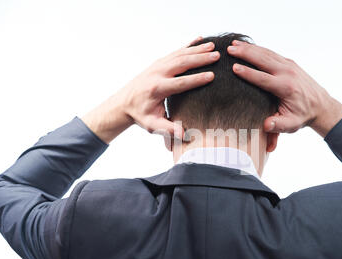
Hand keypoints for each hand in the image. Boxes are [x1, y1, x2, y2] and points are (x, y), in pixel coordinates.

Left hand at [82, 37, 219, 142]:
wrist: (123, 103)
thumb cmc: (140, 115)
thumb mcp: (152, 125)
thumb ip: (168, 129)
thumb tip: (184, 135)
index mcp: (157, 89)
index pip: (180, 83)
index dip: (196, 79)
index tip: (212, 76)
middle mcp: (157, 74)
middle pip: (182, 63)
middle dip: (200, 59)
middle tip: (218, 56)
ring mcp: (157, 65)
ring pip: (180, 54)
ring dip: (198, 49)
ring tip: (214, 47)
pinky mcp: (158, 62)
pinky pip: (176, 52)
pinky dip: (189, 45)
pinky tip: (201, 39)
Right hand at [227, 40, 341, 136]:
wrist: (321, 106)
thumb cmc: (302, 116)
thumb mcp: (292, 125)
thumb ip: (278, 125)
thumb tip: (266, 125)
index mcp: (286, 88)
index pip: (263, 78)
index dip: (248, 73)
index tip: (234, 68)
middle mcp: (287, 73)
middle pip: (263, 59)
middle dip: (245, 53)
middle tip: (228, 49)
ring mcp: (289, 65)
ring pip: (266, 53)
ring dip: (249, 48)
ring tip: (233, 44)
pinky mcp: (289, 62)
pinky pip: (270, 53)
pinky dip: (257, 48)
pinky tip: (246, 45)